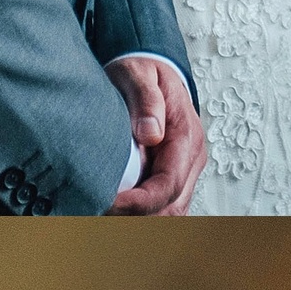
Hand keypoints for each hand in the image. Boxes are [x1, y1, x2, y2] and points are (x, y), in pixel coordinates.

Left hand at [108, 56, 206, 213]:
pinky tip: (120, 213)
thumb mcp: (138, 74)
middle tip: (99, 212)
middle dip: (137, 217)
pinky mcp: (176, 174)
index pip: (168, 184)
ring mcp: (186, 168)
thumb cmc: (143, 72)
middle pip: (171, 206)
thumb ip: (146, 100)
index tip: (108, 202)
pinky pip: (167, 206)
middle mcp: (192, 156)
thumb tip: (151, 133)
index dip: (139, 202)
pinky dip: (146, 216)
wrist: (151, 69)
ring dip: (141, 220)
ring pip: (171, 212)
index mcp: (186, 135)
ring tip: (106, 215)